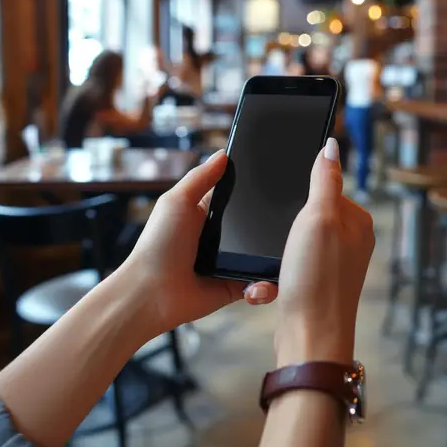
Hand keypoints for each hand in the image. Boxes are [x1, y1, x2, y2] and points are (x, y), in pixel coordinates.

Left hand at [121, 151, 277, 336]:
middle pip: (257, 224)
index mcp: (207, 213)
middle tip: (294, 220)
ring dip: (275, 255)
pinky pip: (261, 283)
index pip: (238, 196)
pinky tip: (265, 282)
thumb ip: (200, 177)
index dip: (256, 189)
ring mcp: (230, 262)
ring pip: (264, 254)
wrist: (151, 294)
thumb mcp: (177, 201)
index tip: (279, 179)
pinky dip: (267, 284)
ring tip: (288, 254)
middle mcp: (221, 237)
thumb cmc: (158, 245)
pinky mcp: (236, 285)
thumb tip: (224, 153)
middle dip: (273, 223)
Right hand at [275, 138, 374, 366]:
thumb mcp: (318, 217)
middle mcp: (352, 241)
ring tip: (281, 266)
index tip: (286, 210)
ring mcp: (336, 263)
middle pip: (308, 213)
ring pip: (297, 240)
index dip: (300, 196)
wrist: (309, 337)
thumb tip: (331, 146)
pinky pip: (293, 264)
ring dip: (280, 249)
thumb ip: (325, 179)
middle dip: (287, 225)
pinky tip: (278, 282)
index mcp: (357, 221)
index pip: (327, 187)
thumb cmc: (316, 278)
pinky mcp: (319, 281)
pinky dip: (280, 270)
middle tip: (282, 240)